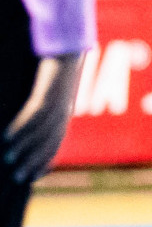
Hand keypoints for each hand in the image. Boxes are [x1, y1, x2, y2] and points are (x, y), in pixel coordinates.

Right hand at [3, 53, 83, 185]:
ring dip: (24, 147)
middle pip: (49, 143)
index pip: (56, 144)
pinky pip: (33, 114)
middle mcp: (63, 113)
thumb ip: (42, 109)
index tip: (32, 177)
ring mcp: (57, 104)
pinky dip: (21, 127)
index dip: (45, 161)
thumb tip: (30, 124)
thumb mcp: (51, 94)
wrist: (68, 49)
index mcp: (64, 115)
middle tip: (19, 177)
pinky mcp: (48, 93)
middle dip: (34, 161)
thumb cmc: (56, 72)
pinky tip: (7, 138)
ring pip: (40, 132)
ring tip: (9, 160)